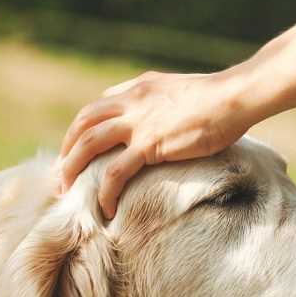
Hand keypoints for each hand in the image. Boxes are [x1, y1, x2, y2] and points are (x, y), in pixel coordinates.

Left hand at [59, 71, 249, 218]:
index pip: (96, 108)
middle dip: (66, 150)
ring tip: (68, 192)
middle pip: (83, 124)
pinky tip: (105, 207)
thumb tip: (153, 117)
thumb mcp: (178, 90)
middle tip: (61, 175)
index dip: (80, 131)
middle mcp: (131, 102)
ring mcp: (138, 123)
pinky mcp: (149, 144)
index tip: (75, 152)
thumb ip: (157, 100)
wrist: (234, 97)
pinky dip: (105, 191)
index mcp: (137, 89)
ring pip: (89, 144)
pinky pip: (115, 172)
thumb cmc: (216, 98)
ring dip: (73, 169)